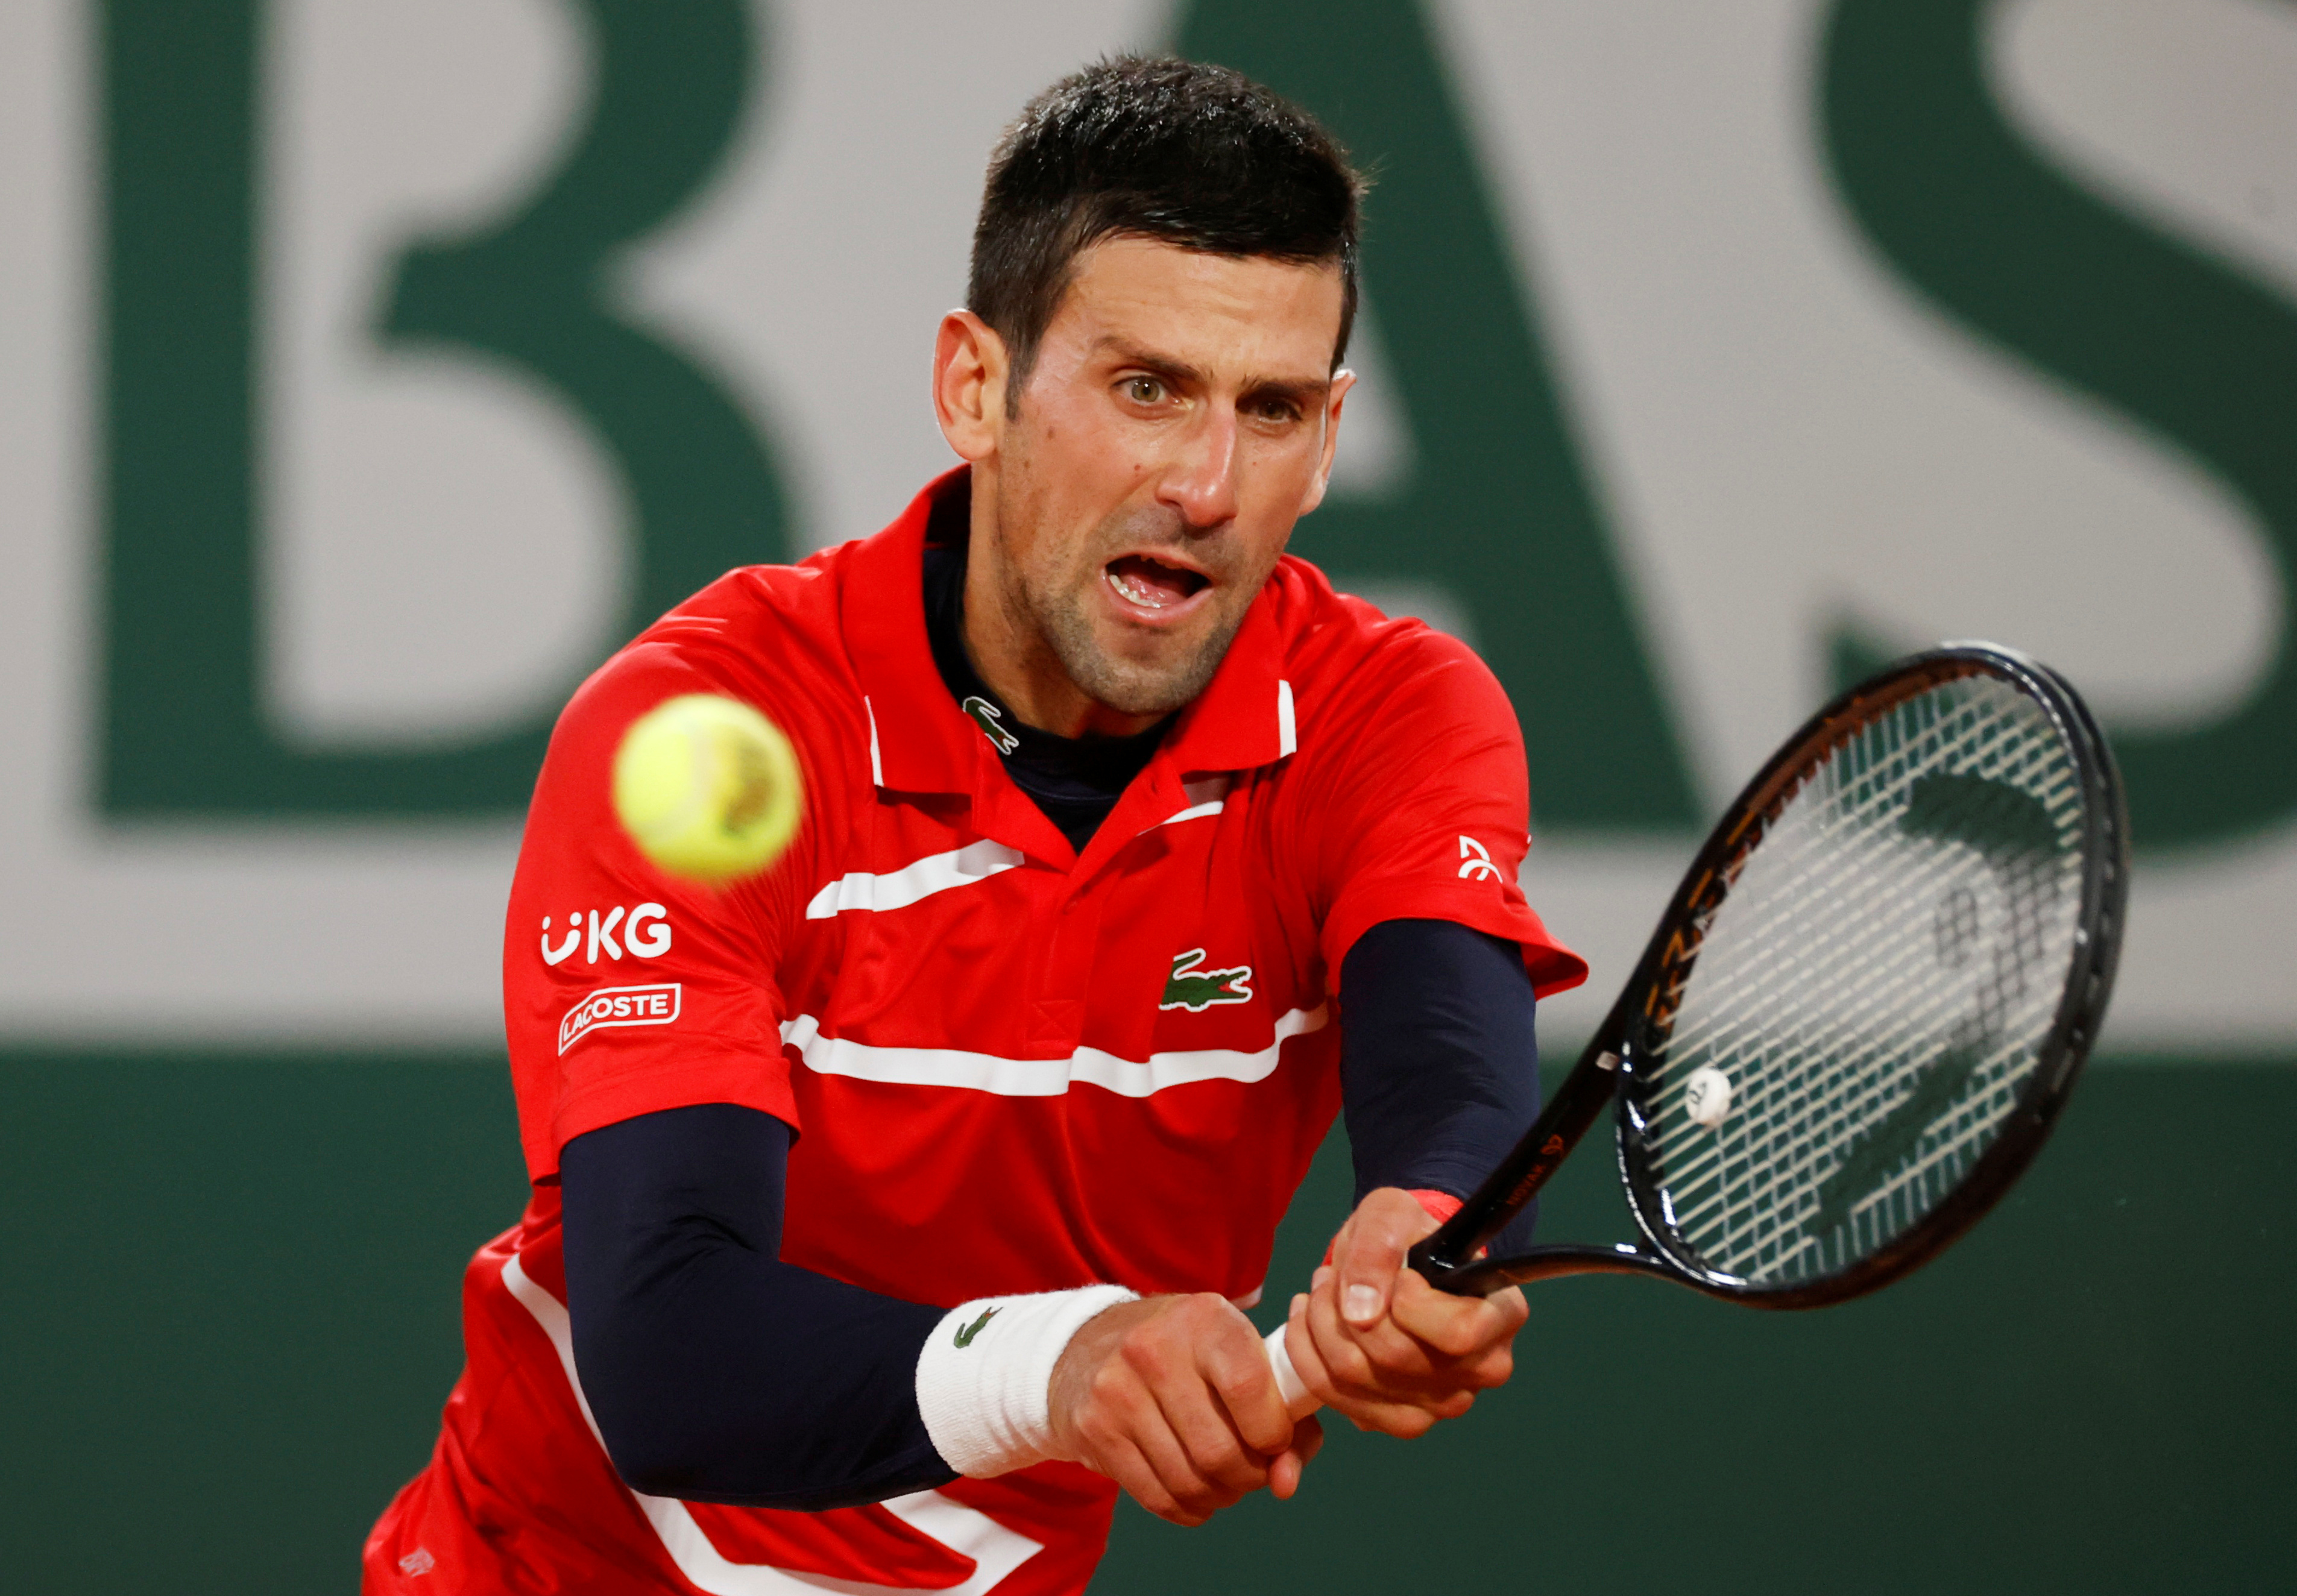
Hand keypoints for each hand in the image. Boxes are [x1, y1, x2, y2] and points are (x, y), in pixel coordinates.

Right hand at [1048, 1293, 1323, 1525]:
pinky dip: (1188, 1508)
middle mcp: (1154, 1349)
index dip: (1274, 1433)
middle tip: (1251, 1470)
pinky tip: (1194, 1492)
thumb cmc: (1188, 1355)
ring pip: (1188, 1481)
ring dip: (1220, 1496)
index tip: (1276, 1442)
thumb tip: (1286, 1482)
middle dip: (1249, 1476)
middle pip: (1218, 1449)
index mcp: (1204, 1319)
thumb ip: (1283, 1415)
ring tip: (1224, 1480)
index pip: (1249, 1388)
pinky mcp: (1095, 1429)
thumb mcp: (1237, 1355)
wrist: (1089, 1344)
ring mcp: (1118, 1390)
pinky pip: (1156, 1497)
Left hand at [1280, 1187, 1527, 1436]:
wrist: (1395, 1265)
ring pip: (1357, 1379)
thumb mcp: (1391, 1214)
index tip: (1398, 1275)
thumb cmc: (1406, 1237)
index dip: (1411, 1303)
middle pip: (1395, 1358)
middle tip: (1330, 1275)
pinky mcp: (1400, 1420)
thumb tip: (1360, 1313)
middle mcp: (1482, 1370)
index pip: (1458, 1333)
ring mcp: (1442, 1404)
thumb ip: (1377, 1248)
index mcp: (1501, 1316)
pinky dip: (1307, 1354)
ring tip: (1319, 1291)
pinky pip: (1336, 1397)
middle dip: (1343, 1307)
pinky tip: (1308, 1322)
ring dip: (1319, 1327)